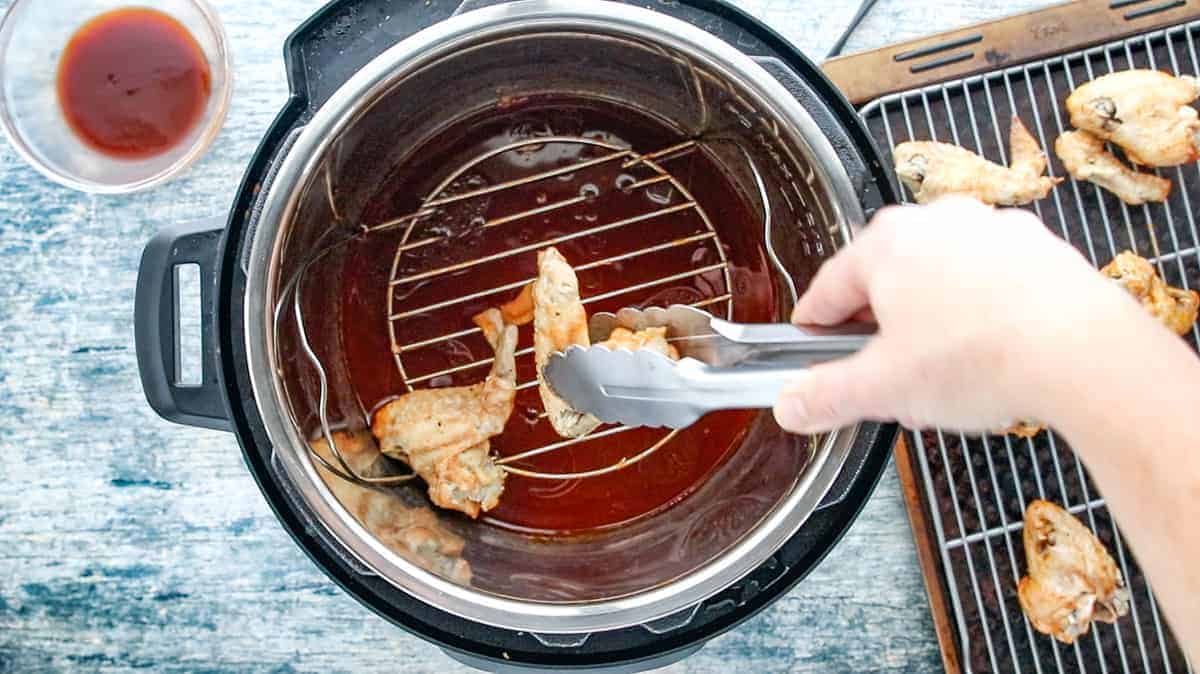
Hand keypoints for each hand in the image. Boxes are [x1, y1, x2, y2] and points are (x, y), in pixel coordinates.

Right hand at [773, 196, 1140, 433]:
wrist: (1085, 356)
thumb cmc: (982, 358)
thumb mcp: (883, 389)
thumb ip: (825, 396)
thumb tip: (792, 404)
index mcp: (887, 243)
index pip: (827, 287)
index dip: (814, 327)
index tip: (812, 346)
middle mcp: (938, 222)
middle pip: (886, 281)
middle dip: (879, 331)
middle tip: (883, 376)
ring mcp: (993, 230)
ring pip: (940, 280)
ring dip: (930, 322)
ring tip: (941, 376)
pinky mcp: (1039, 250)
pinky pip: (990, 283)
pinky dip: (980, 314)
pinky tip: (988, 356)